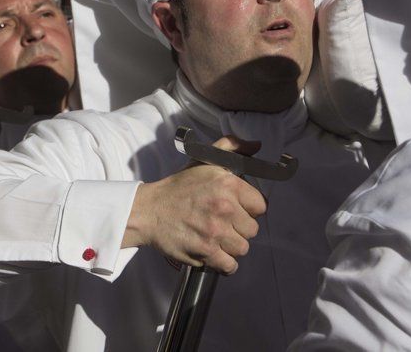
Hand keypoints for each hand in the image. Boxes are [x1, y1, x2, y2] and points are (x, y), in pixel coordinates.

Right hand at [123, 136, 265, 274]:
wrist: (149, 210)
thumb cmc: (178, 188)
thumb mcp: (205, 162)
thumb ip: (232, 148)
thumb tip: (257, 144)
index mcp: (228, 185)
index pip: (261, 206)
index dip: (250, 209)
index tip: (238, 209)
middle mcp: (225, 208)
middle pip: (252, 230)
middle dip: (240, 228)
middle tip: (224, 224)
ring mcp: (215, 232)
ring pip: (242, 248)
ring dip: (231, 246)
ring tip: (218, 237)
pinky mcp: (205, 252)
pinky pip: (230, 265)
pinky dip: (224, 263)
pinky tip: (215, 254)